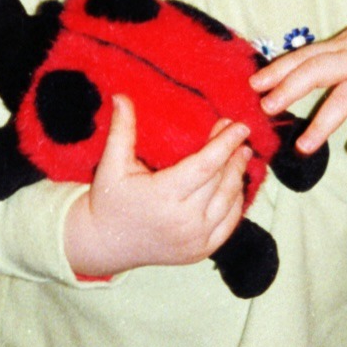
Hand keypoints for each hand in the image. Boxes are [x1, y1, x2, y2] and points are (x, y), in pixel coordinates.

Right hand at [63, 95, 251, 277]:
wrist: (105, 245)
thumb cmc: (108, 200)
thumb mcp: (112, 164)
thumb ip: (122, 129)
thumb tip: (121, 95)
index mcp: (163, 196)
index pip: (205, 165)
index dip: (225, 143)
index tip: (239, 126)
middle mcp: (184, 221)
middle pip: (221, 180)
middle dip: (233, 154)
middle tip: (239, 135)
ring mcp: (195, 240)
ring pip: (230, 201)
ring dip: (238, 175)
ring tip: (242, 154)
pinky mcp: (201, 251)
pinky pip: (229, 223)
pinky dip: (236, 201)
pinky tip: (235, 184)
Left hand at [249, 0, 346, 158]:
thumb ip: (330, 57)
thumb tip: (292, 75)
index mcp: (342, 47)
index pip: (304, 56)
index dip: (278, 69)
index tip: (254, 84)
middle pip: (317, 71)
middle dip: (289, 89)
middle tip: (266, 108)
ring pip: (345, 97)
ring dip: (323, 122)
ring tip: (303, 146)